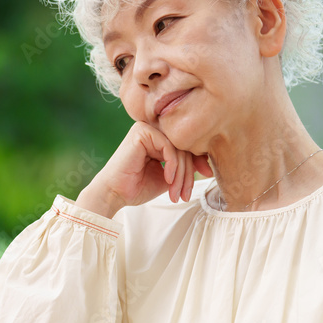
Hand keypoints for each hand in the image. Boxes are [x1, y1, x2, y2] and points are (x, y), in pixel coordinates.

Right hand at [77, 121, 212, 217]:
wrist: (114, 193)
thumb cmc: (137, 187)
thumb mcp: (168, 177)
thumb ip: (183, 167)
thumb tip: (208, 164)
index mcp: (159, 138)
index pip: (187, 145)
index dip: (199, 160)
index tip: (208, 175)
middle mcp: (154, 129)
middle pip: (185, 147)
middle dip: (189, 173)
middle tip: (186, 194)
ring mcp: (147, 128)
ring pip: (179, 148)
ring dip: (181, 174)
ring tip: (177, 192)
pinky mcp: (142, 132)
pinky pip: (169, 146)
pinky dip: (172, 165)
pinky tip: (168, 179)